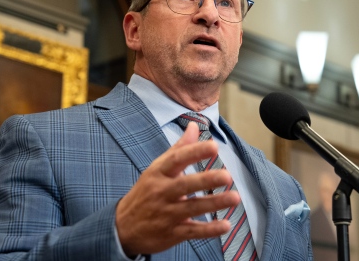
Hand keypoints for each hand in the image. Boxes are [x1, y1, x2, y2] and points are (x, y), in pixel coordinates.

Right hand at [116, 122, 240, 255]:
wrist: (123, 227)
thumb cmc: (146, 192)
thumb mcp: (157, 168)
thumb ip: (179, 148)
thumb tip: (195, 125)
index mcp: (159, 173)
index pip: (177, 159)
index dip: (195, 152)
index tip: (214, 146)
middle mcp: (162, 192)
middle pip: (185, 185)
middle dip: (206, 180)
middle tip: (227, 176)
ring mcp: (166, 214)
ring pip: (192, 208)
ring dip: (214, 203)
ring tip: (235, 197)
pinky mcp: (172, 233)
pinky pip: (192, 231)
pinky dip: (209, 230)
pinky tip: (226, 225)